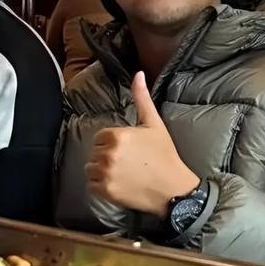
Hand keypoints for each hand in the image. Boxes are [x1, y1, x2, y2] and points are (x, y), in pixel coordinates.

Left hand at [85, 71, 198, 216]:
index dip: (111, 142)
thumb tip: (138, 74)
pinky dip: (99, 186)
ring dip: (100, 170)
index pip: (99, 136)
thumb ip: (141, 98)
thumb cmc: (165, 154)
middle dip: (106, 156)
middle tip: (126, 162)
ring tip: (120, 173)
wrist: (175, 189)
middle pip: (94, 152)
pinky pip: (91, 186)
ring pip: (90, 168)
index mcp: (117, 135)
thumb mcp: (153, 123)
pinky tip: (115, 184)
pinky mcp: (107, 191)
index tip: (126, 149)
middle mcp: (109, 154)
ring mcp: (107, 174)